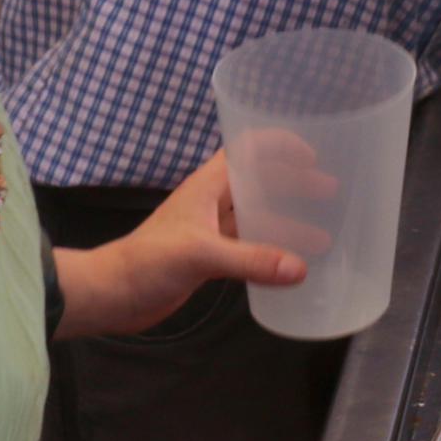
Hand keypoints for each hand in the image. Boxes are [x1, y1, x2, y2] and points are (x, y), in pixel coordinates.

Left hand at [58, 149, 304, 340]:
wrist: (110, 295)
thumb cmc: (148, 261)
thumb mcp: (201, 255)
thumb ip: (251, 260)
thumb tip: (302, 268)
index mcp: (208, 185)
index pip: (249, 148)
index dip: (282, 145)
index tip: (314, 157)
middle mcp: (212, 202)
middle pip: (261, 183)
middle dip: (295, 185)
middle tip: (330, 195)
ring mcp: (210, 231)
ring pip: (257, 219)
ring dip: (287, 224)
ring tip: (322, 238)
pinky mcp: (208, 260)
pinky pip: (249, 248)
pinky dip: (271, 253)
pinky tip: (290, 267)